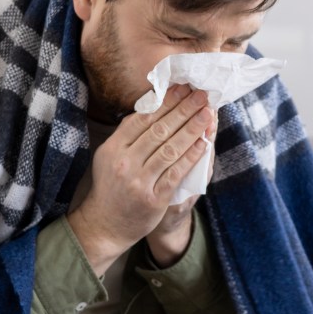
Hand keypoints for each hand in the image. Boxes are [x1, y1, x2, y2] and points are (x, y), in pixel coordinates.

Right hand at [67, 84, 214, 274]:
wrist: (105, 225)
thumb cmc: (112, 186)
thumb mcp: (110, 156)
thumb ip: (128, 134)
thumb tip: (152, 104)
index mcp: (113, 148)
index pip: (143, 118)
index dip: (166, 101)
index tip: (183, 88)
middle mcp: (125, 162)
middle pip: (160, 130)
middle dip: (184, 110)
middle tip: (201, 95)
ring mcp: (139, 182)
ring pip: (170, 149)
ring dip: (192, 129)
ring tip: (207, 113)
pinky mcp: (153, 199)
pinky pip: (176, 174)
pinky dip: (191, 157)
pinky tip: (204, 143)